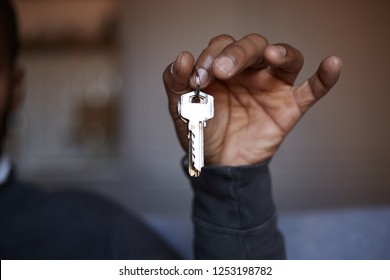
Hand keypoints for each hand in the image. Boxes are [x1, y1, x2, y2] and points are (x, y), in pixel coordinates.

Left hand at [163, 34, 340, 165]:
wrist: (219, 164)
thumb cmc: (203, 132)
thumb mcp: (183, 109)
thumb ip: (176, 83)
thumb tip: (182, 57)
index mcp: (224, 68)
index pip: (222, 47)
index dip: (210, 56)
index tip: (198, 77)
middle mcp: (250, 72)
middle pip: (252, 45)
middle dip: (237, 53)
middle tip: (221, 71)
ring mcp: (272, 87)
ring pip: (284, 58)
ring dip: (279, 52)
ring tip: (270, 56)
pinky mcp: (289, 108)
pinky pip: (312, 90)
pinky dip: (324, 78)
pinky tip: (332, 64)